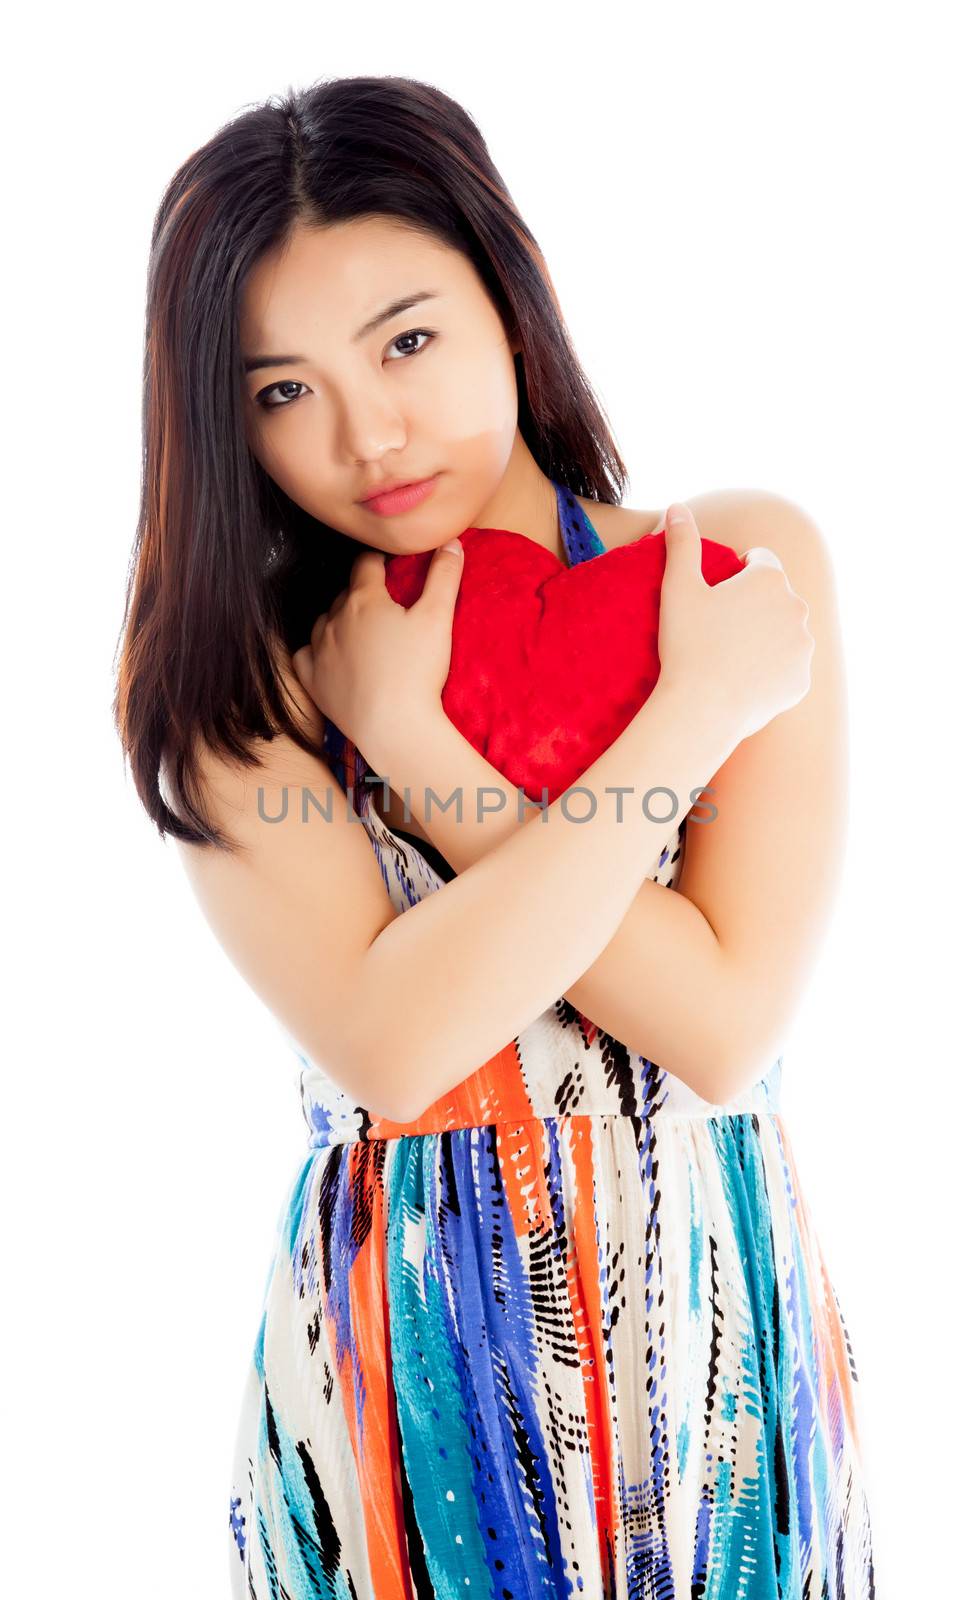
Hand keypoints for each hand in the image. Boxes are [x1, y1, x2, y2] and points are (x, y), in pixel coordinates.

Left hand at [291, 539, 465, 763]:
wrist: (394, 726)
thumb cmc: (417, 670)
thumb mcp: (438, 617)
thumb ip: (444, 576)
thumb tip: (451, 543)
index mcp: (364, 599)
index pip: (365, 564)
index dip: (378, 560)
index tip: (389, 564)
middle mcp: (334, 619)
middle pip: (345, 594)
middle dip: (362, 593)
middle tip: (384, 604)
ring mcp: (320, 650)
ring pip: (323, 623)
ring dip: (339, 621)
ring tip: (360, 631)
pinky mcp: (313, 680)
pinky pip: (305, 655)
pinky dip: (316, 651)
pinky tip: (330, 656)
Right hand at [656, 502, 814, 745]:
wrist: (702, 709)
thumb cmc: (687, 645)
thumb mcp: (678, 588)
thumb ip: (682, 543)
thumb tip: (678, 506)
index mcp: (770, 578)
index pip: (760, 560)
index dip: (735, 574)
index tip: (715, 596)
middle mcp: (797, 608)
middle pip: (775, 597)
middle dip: (755, 605)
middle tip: (719, 629)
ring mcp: (804, 647)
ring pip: (785, 632)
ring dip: (766, 637)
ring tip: (730, 656)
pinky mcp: (802, 681)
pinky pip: (787, 669)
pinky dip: (770, 671)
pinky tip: (743, 680)